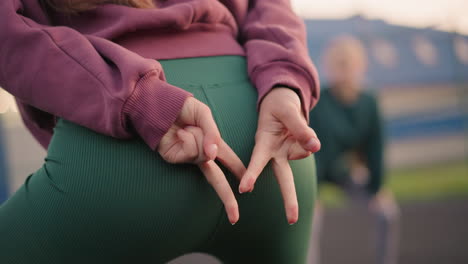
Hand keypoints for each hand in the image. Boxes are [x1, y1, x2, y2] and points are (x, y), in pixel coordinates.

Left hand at [158, 97, 245, 223]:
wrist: (159, 104)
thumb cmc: (182, 108)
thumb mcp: (204, 114)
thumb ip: (212, 133)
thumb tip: (213, 154)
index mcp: (212, 144)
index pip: (229, 160)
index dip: (239, 171)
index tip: (248, 186)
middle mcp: (201, 154)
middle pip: (218, 179)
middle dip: (227, 198)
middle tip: (235, 217)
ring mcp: (188, 158)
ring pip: (204, 156)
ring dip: (198, 138)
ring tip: (187, 128)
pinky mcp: (175, 159)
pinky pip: (191, 152)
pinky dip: (188, 139)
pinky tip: (180, 133)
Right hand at [238, 87, 320, 223]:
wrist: (283, 99)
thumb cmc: (278, 105)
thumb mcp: (288, 110)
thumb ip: (301, 129)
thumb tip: (316, 149)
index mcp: (263, 143)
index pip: (257, 160)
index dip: (251, 174)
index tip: (244, 189)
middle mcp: (274, 153)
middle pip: (282, 178)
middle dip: (289, 199)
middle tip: (292, 220)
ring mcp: (287, 153)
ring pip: (302, 154)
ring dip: (305, 140)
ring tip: (296, 122)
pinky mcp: (297, 150)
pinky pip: (309, 145)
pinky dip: (309, 136)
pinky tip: (301, 130)